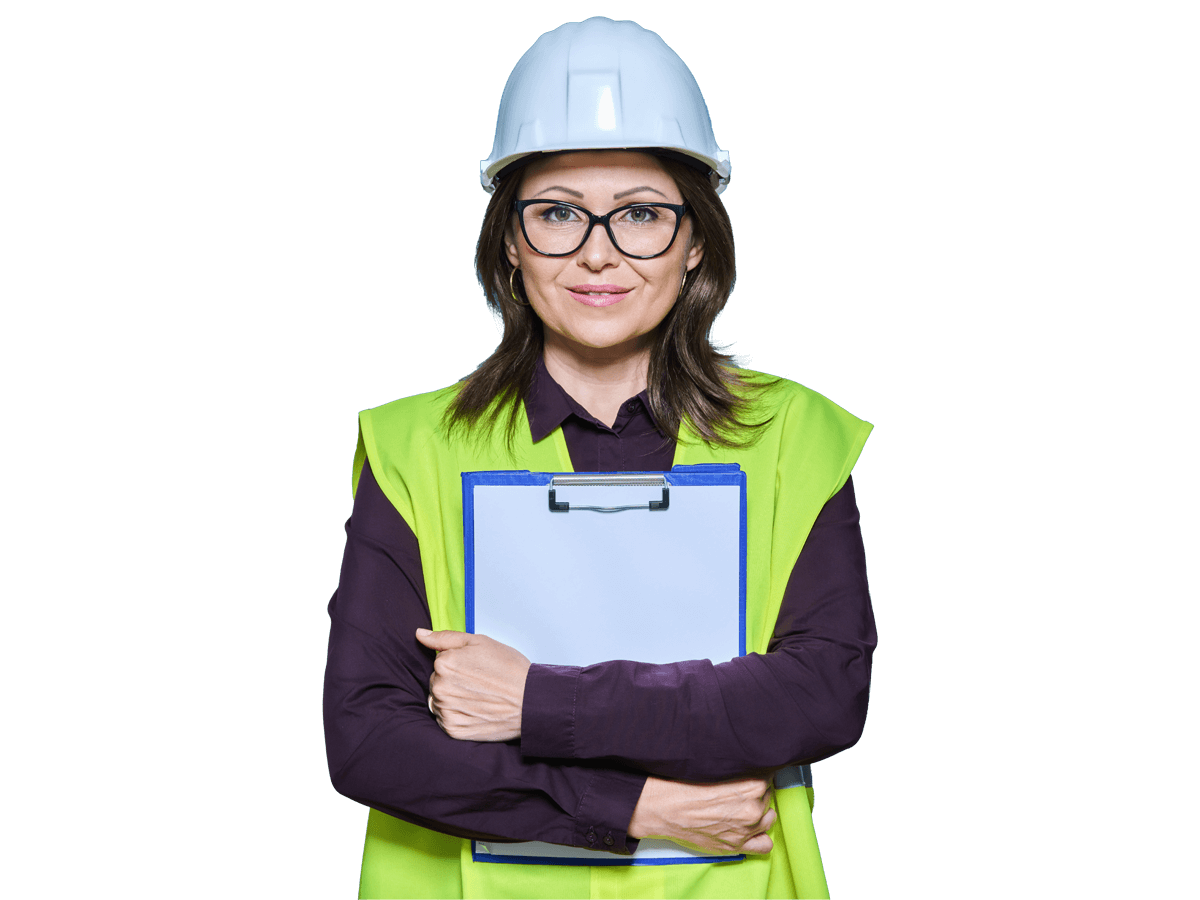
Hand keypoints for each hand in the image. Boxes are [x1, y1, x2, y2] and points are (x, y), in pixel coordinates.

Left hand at [415, 628, 531, 741]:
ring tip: (478, 698)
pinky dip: (458, 716)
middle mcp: (440, 688)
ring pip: (440, 701)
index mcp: (444, 663)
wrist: (531, 702)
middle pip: (437, 682)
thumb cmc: (509, 669)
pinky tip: (476, 711)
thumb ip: (445, 637)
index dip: (459, 664)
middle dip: (453, 682)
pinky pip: (445, 720)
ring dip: (453, 699)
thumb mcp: (480, 642)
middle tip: (479, 684)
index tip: (476, 669)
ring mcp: (445, 710)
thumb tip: (419, 634)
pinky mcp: (453, 730)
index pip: (440, 662)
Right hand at [627, 776, 775, 854]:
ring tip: (742, 808)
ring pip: (768, 818)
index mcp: (751, 785)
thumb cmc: (684, 785)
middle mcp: (753, 809)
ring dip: (759, 813)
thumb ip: (738, 770)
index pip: (768, 777)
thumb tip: (750, 767)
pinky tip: (747, 829)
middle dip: (755, 793)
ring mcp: (746, 830)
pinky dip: (759, 836)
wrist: (662, 808)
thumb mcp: (715, 768)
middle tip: (736, 791)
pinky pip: (764, 844)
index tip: (746, 776)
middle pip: (767, 796)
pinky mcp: (736, 846)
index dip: (756, 775)